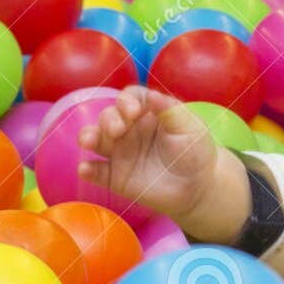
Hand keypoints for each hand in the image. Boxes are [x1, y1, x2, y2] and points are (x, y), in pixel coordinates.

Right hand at [78, 86, 247, 240]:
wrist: (197, 188)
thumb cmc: (195, 152)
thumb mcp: (190, 128)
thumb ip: (171, 111)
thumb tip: (152, 95)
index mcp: (147, 113)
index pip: (129, 98)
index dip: (126, 100)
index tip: (133, 110)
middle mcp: (129, 129)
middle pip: (109, 116)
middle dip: (109, 120)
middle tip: (118, 129)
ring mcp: (120, 152)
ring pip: (96, 140)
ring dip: (89, 137)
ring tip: (87, 142)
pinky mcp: (115, 177)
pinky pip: (97, 171)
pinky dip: (88, 169)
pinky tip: (85, 169)